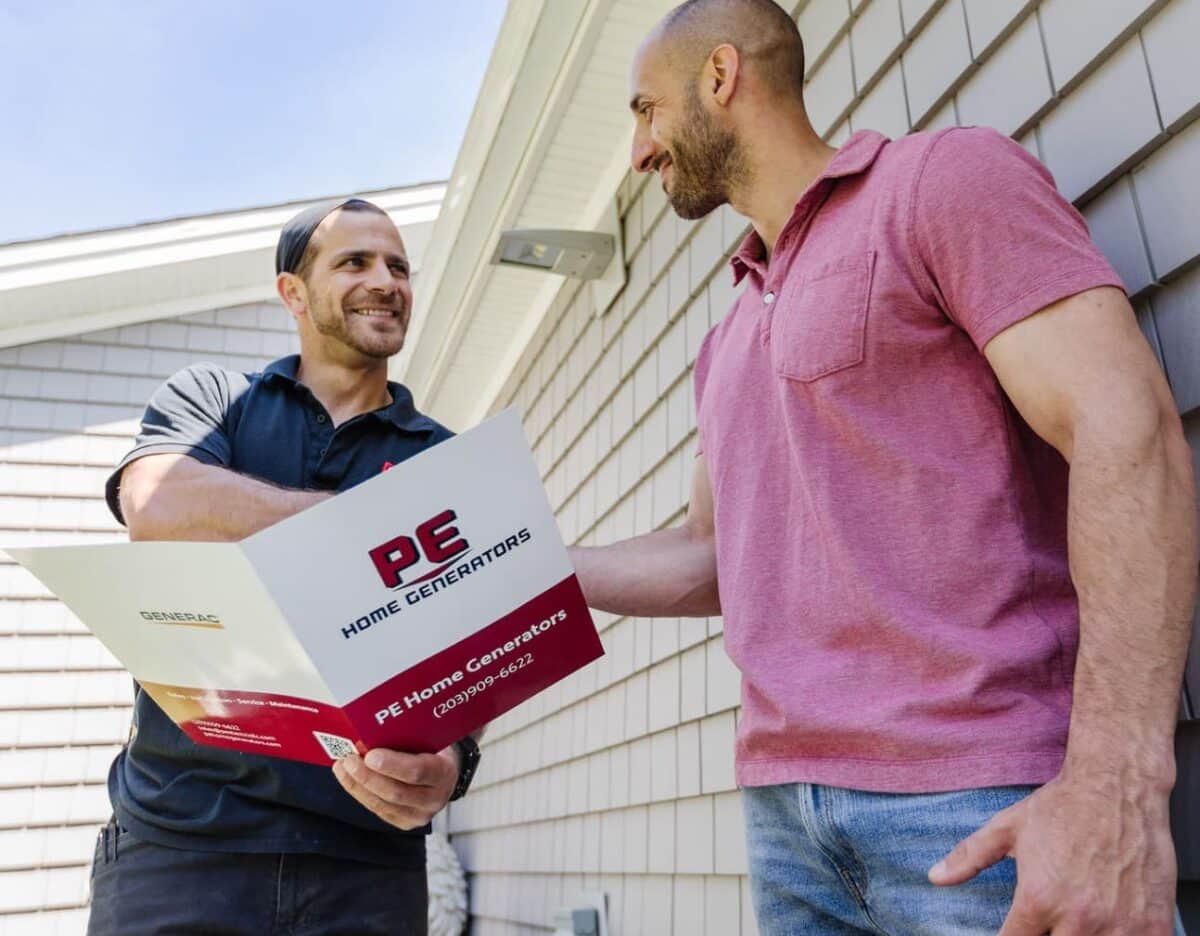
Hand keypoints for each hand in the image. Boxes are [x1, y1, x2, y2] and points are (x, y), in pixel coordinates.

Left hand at [332, 746, 458, 830]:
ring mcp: (419, 814)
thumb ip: (410, 735)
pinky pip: (377, 809)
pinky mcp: (404, 822)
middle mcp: (434, 798)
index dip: (392, 765)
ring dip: (357, 785)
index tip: (370, 755)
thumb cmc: (434, 749)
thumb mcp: (431, 738)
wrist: (445, 773)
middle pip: (396, 792)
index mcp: (444, 773)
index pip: (418, 771)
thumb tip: (375, 726)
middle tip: (349, 760)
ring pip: (382, 804)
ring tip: (342, 767)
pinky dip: (359, 793)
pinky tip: (347, 778)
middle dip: (367, 777)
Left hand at [928, 773, 1176, 933]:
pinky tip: (1110, 927)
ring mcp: (1120, 926)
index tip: (1012, 932)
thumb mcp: (1007, 828)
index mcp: (1038, 898)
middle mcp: (1078, 918)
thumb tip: (934, 878)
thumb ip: (968, 857)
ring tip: (1077, 922)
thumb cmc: (1062, 806)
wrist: (1119, 787)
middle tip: (1047, 921)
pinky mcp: (1155, 928)